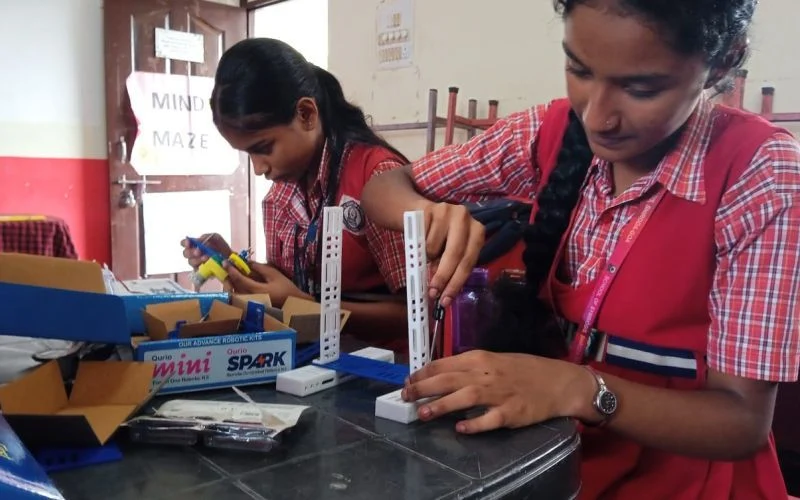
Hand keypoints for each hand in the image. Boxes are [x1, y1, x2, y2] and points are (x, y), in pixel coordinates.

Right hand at [180, 233, 232, 268]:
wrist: (229, 258)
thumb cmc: (220, 246)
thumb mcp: (215, 238)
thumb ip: (206, 237)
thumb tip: (198, 241)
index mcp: (195, 244)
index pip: (184, 243)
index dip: (185, 243)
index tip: (189, 243)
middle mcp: (193, 254)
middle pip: (185, 253)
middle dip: (191, 252)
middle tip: (199, 252)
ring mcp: (196, 263)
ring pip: (190, 262)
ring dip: (197, 260)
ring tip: (206, 258)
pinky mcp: (201, 271)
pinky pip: (196, 270)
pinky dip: (201, 267)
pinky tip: (207, 265)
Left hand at [223, 261, 310, 306]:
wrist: (292, 303)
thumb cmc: (286, 288)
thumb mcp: (274, 274)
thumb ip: (260, 268)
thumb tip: (247, 262)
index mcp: (256, 290)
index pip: (239, 279)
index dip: (231, 270)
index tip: (225, 262)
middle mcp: (250, 299)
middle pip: (232, 290)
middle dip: (227, 280)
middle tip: (226, 270)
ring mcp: (251, 304)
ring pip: (234, 296)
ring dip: (230, 286)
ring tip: (230, 277)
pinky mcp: (252, 306)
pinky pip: (239, 298)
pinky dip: (235, 291)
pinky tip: (238, 285)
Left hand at [401, 350, 594, 433]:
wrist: (557, 381)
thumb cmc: (523, 370)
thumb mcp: (492, 361)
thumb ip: (467, 367)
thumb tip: (438, 375)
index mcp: (479, 358)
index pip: (443, 364)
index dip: (422, 373)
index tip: (408, 382)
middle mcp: (486, 374)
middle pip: (448, 379)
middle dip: (423, 388)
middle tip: (405, 397)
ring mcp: (499, 394)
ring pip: (464, 397)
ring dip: (441, 405)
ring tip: (423, 413)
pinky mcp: (511, 413)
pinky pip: (489, 420)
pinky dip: (474, 424)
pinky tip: (460, 428)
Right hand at [421, 202, 484, 305]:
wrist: (418, 213)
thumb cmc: (437, 237)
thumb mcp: (447, 252)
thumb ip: (449, 265)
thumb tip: (441, 290)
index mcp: (476, 231)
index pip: (469, 261)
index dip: (456, 282)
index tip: (445, 300)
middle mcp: (466, 218)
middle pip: (456, 254)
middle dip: (443, 276)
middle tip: (433, 292)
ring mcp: (448, 210)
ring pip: (434, 247)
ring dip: (427, 257)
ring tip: (425, 253)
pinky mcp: (429, 208)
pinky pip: (420, 237)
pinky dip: (417, 245)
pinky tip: (419, 239)